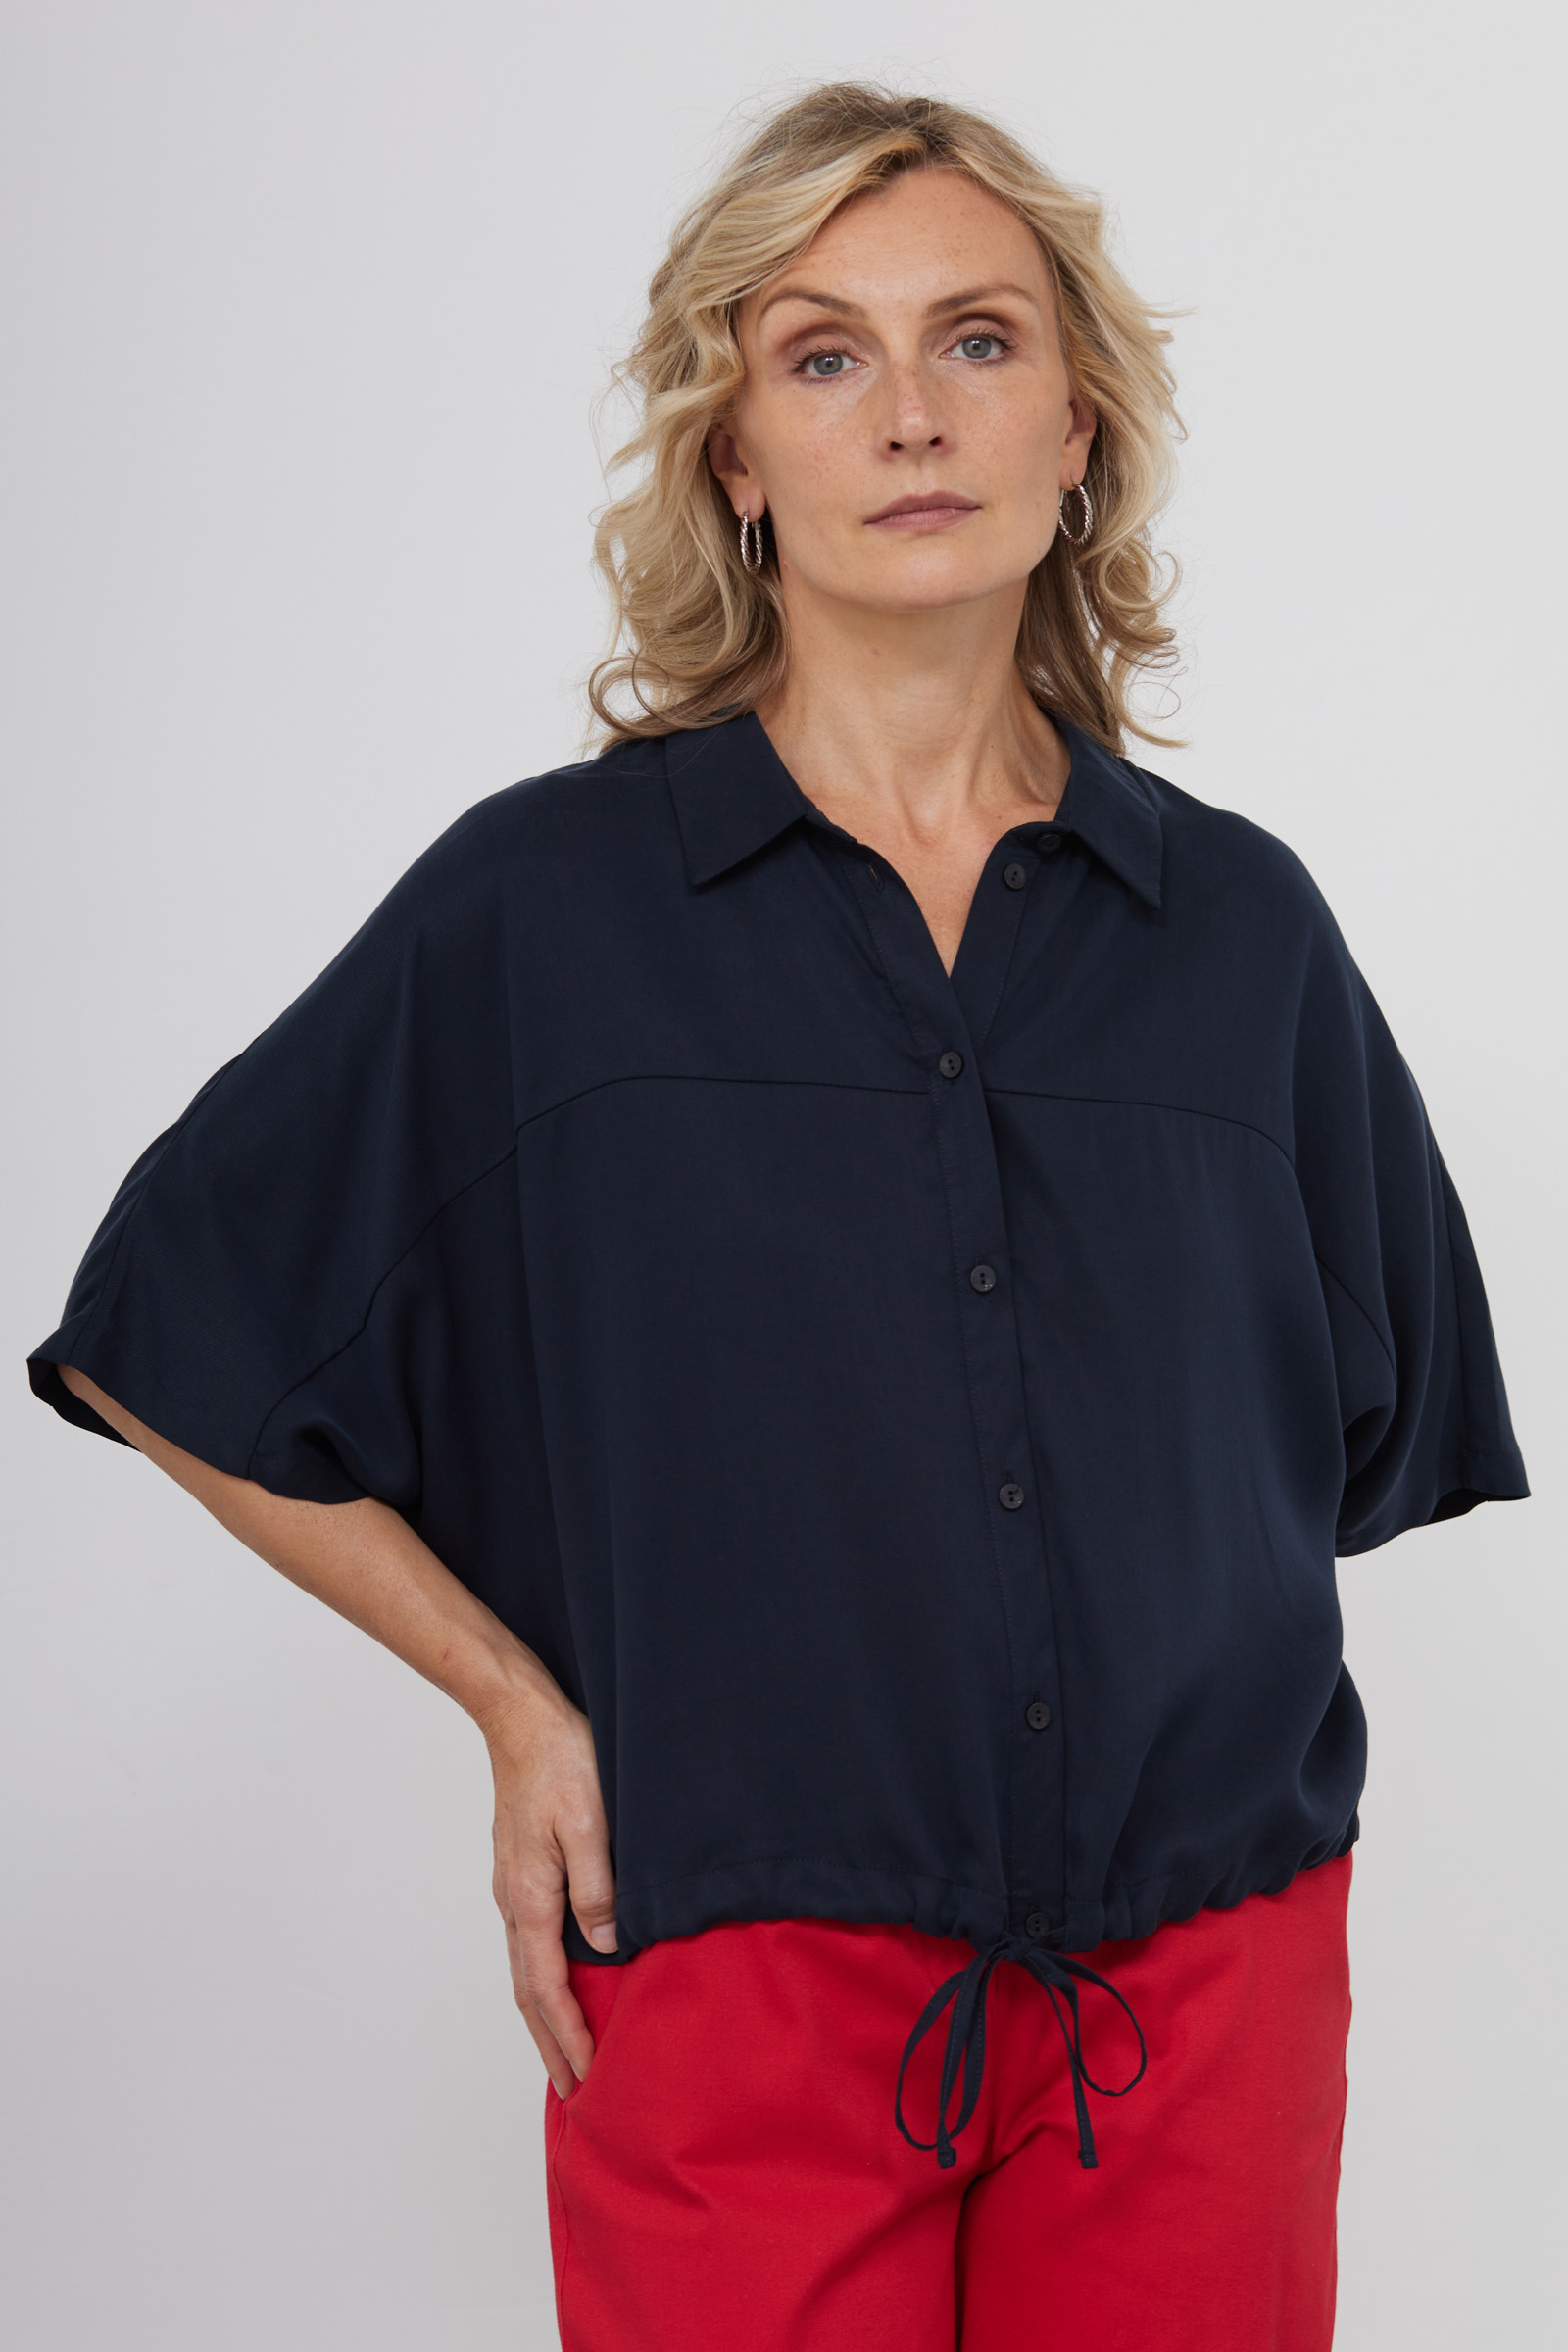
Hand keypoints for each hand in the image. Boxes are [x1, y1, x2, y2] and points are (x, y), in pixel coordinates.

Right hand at [485, 1686, 617, 2098]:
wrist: (520, 1716)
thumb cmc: (560, 1760)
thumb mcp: (590, 1823)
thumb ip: (597, 1888)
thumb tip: (606, 1948)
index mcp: (531, 1897)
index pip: (548, 1987)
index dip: (569, 2035)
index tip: (589, 2077)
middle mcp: (515, 1900)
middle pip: (527, 1991)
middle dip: (549, 2043)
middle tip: (572, 2091)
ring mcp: (513, 1886)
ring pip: (525, 1969)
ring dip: (543, 2015)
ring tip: (563, 2051)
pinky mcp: (520, 1869)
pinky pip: (529, 1942)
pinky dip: (540, 1978)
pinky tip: (557, 1980)